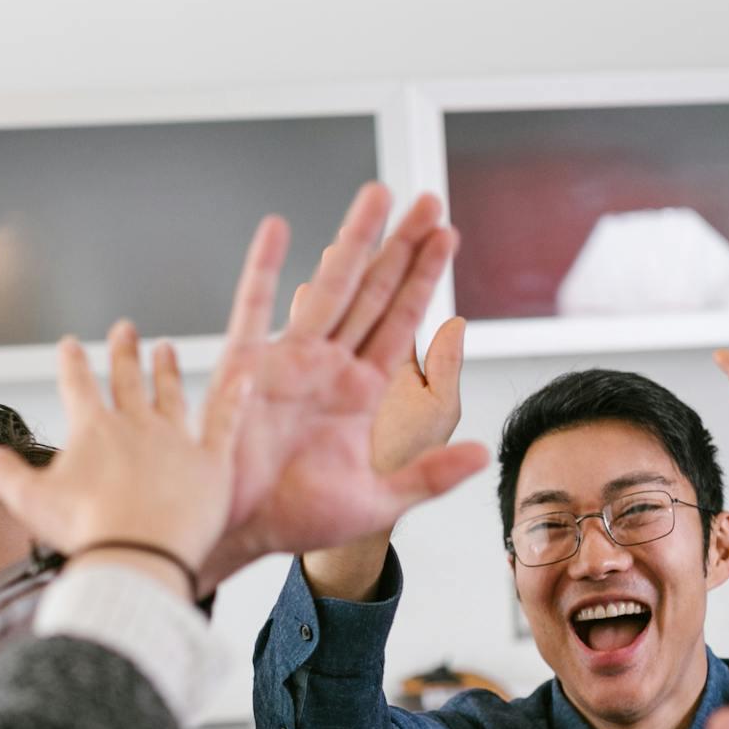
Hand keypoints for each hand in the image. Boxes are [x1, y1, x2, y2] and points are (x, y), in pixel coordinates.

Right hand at [0, 322, 249, 587]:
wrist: (139, 557)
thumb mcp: (32, 504)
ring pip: (172, 394)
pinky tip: (243, 376)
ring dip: (167, 370)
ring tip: (166, 348)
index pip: (78, 385)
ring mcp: (176, 440)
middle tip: (125, 327)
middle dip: (124, 352)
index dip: (72, 363)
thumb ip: (6, 476)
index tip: (71, 343)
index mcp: (94, 430)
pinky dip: (234, 399)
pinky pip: (224, 422)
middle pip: (127, 379)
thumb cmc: (85, 533)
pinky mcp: (211, 462)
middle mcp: (136, 424)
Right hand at [195, 186, 489, 591]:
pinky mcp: (249, 368)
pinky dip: (264, 269)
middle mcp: (330, 366)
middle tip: (428, 200)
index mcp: (361, 393)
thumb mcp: (377, 501)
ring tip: (378, 195)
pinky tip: (278, 229)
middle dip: (401, 244)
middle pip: (373, 291)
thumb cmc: (301, 519)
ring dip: (354, 240)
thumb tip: (483, 454)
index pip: (402, 321)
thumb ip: (429, 476)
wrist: (244, 534)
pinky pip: (255, 309)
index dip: (425, 278)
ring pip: (329, 286)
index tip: (447, 236)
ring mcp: (290, 361)